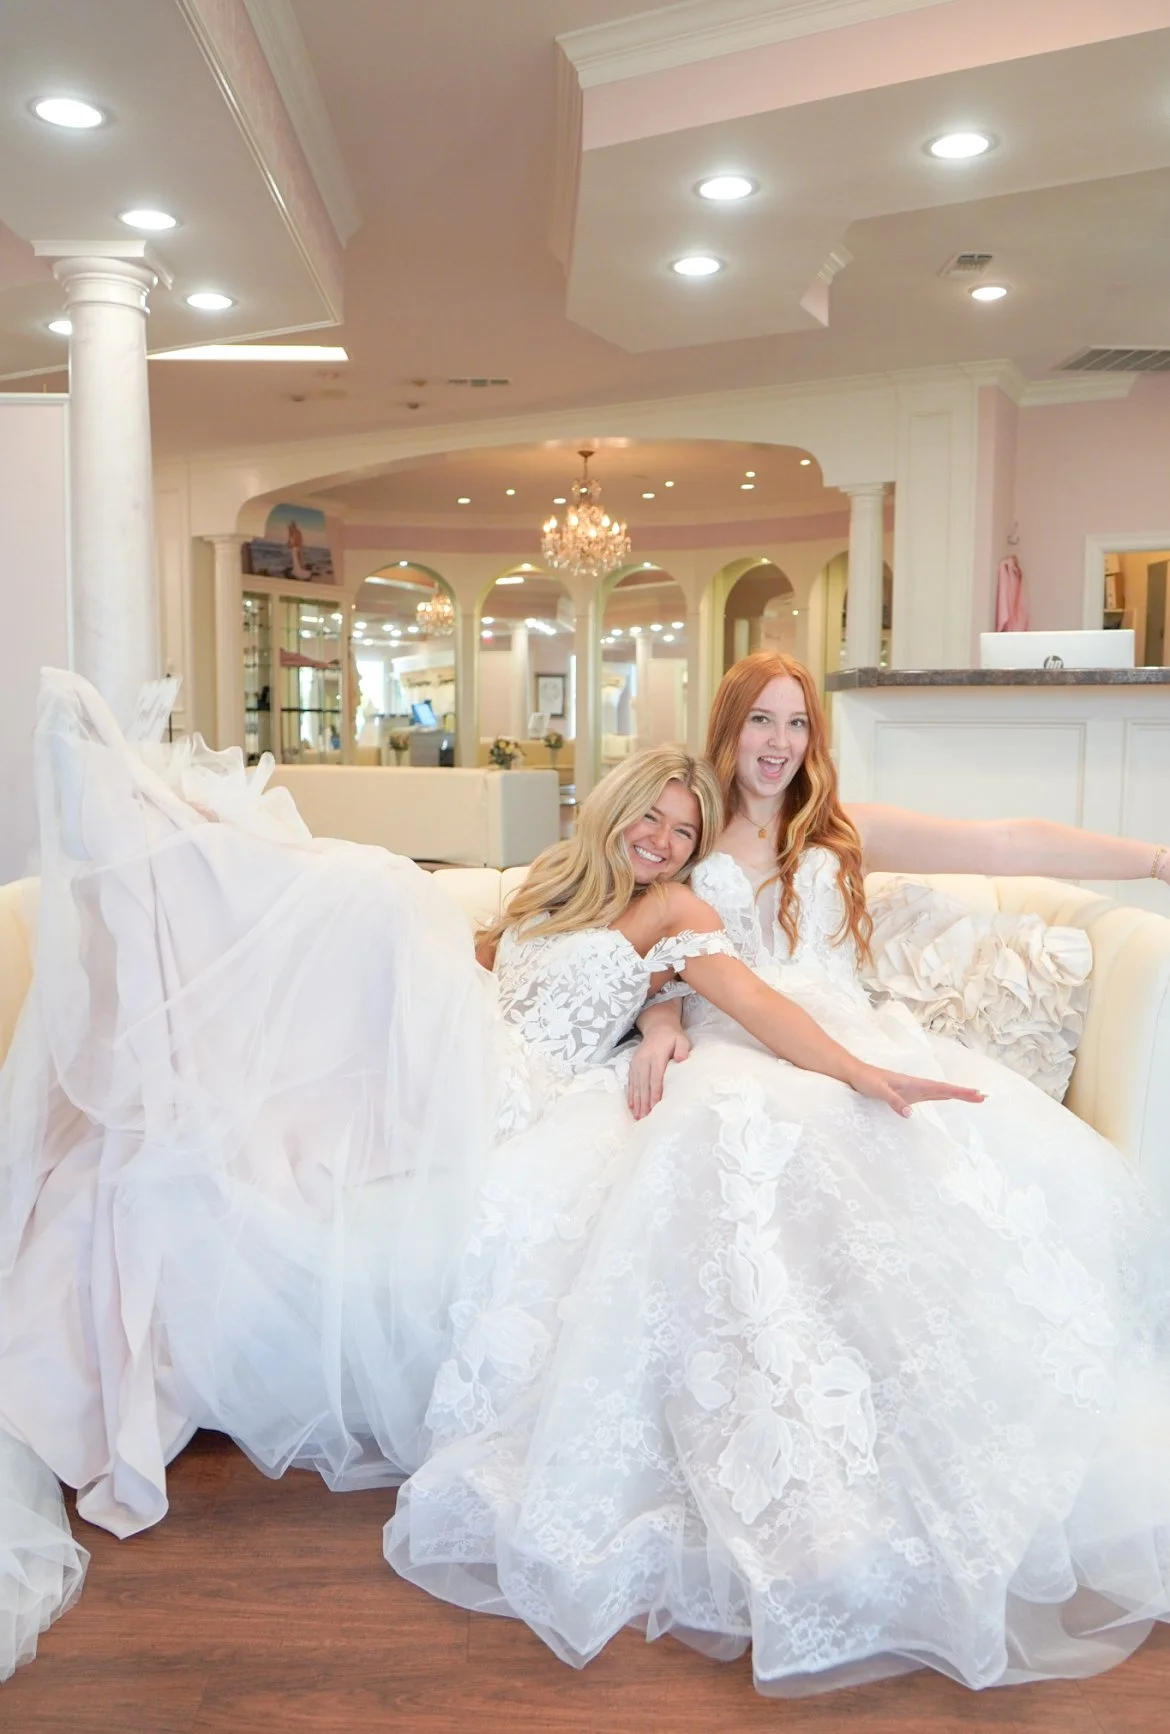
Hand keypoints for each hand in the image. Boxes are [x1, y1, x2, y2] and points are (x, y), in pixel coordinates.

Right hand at [627, 1027, 690, 1120]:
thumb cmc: (673, 1037)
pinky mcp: (633, 1065)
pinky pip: (631, 1082)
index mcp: (656, 1055)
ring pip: (636, 1085)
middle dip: (644, 1103)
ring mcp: (637, 1063)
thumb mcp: (682, 1039)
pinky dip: (631, 1095)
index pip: (655, 1078)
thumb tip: (681, 1059)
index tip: (654, 1107)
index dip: (654, 1093)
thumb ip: (682, 1049)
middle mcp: (644, 1060)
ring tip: (638, 1117)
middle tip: (645, 1118)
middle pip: (644, 1085)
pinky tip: (632, 1106)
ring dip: (637, 1102)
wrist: (658, 1026)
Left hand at [850, 1063, 984, 1118]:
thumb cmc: (866, 1080)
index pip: (941, 1089)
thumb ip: (894, 1101)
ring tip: (972, 1097)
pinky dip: (942, 1095)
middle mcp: (916, 1086)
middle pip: (945, 1090)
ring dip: (955, 1094)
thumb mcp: (879, 1090)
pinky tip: (946, 1097)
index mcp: (913, 1084)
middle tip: (983, 1097)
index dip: (959, 1092)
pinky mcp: (906, 1093)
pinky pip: (929, 1095)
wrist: (855, 1073)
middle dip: (964, 1093)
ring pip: (939, 1092)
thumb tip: (910, 1114)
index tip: (976, 1094)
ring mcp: (912, 1089)